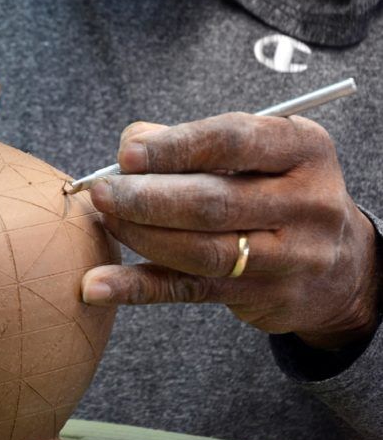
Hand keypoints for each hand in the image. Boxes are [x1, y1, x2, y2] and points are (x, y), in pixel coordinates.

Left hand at [82, 114, 379, 350]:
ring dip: (142, 235)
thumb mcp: (260, 150)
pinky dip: (140, 288)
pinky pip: (192, 291)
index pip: (234, 141)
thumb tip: (130, 147)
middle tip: (102, 191)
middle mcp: (307, 203)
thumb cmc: (278, 186)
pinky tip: (98, 285)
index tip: (127, 153)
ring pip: (202, 251)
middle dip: (148, 196)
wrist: (340, 264)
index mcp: (304, 149)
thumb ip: (195, 142)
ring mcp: (291, 257)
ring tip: (105, 217)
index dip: (176, 147)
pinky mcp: (266, 297)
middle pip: (214, 202)